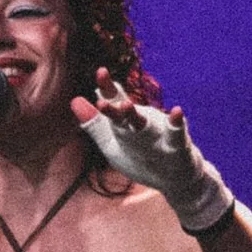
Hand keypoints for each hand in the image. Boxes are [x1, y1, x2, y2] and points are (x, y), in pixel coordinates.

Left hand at [73, 73, 233, 234]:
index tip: (101, 72)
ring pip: (146, 124)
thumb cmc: (141, 157)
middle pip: (125, 114)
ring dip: (136, 116)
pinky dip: (177, 124)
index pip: (115, 102)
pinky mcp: (177, 147)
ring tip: (126, 107)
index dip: (107, 88)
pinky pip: (177, 135)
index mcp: (126, 122)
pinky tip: (177, 112)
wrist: (176, 180)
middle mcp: (141, 123)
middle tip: (101, 101)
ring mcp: (159, 133)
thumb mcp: (113, 143)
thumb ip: (94, 124)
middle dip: (114, 108)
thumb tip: (74, 100)